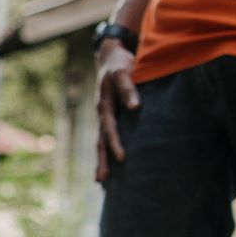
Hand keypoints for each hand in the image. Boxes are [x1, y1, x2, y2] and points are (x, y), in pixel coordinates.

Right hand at [93, 42, 140, 181]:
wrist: (110, 55)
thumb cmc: (119, 63)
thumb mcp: (124, 71)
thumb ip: (129, 88)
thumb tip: (136, 107)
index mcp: (104, 105)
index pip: (109, 128)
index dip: (115, 143)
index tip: (122, 158)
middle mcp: (102, 113)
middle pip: (100, 141)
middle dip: (102, 160)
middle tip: (103, 180)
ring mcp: (104, 116)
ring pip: (101, 142)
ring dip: (101, 160)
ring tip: (101, 180)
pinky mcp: (109, 117)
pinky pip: (106, 137)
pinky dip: (106, 152)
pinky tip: (110, 164)